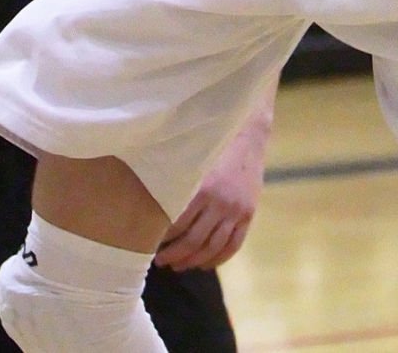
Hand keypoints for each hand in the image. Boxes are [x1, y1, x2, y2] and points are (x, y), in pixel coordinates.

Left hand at [154, 119, 266, 270]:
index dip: (163, 239)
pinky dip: (218, 259)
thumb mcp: (192, 157)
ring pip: (213, 248)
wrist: (248, 131)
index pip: (178, 225)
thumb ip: (177, 181)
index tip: (149, 245)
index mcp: (202, 188)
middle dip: (175, 255)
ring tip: (178, 265)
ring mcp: (236, 211)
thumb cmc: (213, 142)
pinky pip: (233, 246)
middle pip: (194, 242)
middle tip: (160, 261)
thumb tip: (150, 199)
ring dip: (193, 261)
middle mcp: (221, 203)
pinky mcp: (249, 215)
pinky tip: (204, 264)